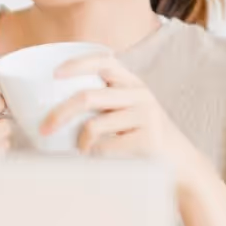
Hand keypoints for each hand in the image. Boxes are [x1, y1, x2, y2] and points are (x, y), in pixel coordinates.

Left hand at [39, 52, 205, 187]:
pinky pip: (105, 147)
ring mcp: (145, 116)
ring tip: (82, 150)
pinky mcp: (147, 139)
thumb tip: (53, 105)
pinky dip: (94, 155)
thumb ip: (103, 102)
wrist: (181, 164)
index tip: (54, 74)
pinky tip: (99, 159)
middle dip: (59, 113)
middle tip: (44, 128)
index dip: (77, 65)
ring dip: (80, 142)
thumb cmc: (142, 136)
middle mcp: (140, 94)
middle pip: (87, 97)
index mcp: (132, 83)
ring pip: (93, 125)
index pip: (104, 61)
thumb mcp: (128, 110)